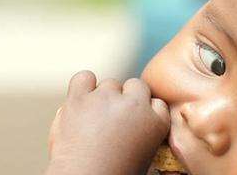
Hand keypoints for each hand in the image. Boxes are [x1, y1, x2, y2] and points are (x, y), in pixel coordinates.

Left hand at [46, 70, 169, 174]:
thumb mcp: (145, 158)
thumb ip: (145, 134)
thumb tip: (135, 128)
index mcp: (156, 122)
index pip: (157, 102)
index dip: (145, 111)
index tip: (136, 121)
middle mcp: (134, 105)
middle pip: (136, 86)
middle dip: (127, 100)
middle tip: (114, 120)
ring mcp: (106, 98)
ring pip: (110, 83)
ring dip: (104, 96)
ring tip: (95, 119)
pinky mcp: (79, 97)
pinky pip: (84, 78)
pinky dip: (83, 87)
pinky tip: (82, 101)